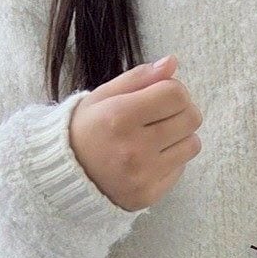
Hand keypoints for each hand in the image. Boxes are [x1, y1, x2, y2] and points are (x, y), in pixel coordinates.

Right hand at [68, 53, 203, 209]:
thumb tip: (172, 62)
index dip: (174, 89)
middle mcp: (133, 149)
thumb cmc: (85, 130)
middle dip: (182, 110)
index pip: (176, 94)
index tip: (161, 94)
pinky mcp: (149, 195)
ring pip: (192, 144)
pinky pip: (182, 168)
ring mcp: (142, 175)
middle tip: (162, 114)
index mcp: (119, 117)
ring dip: (180, 136)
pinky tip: (150, 157)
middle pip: (191, 118)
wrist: (63, 175)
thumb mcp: (103, 96)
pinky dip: (172, 159)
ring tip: (156, 136)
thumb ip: (139, 77)